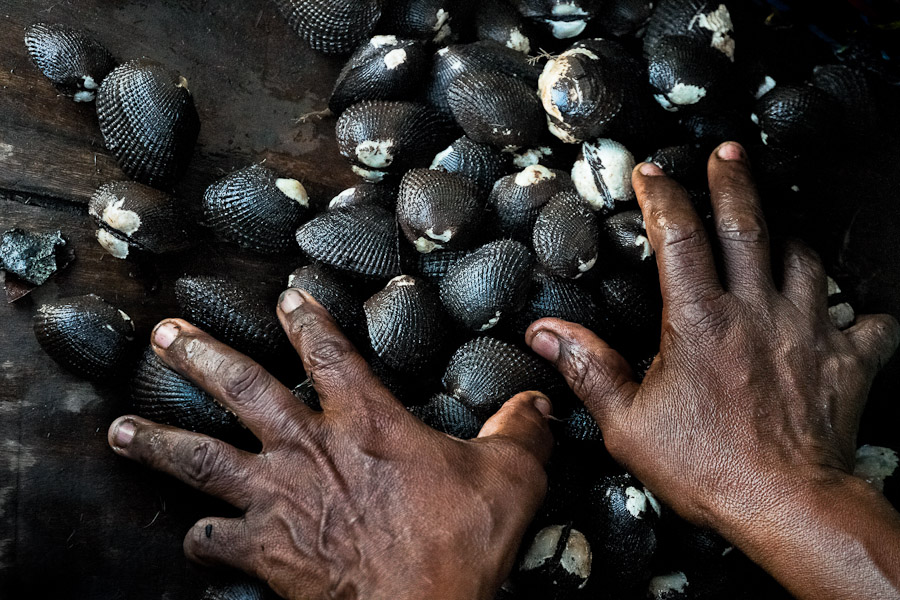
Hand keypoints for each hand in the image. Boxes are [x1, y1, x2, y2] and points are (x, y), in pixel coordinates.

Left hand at [108, 289, 552, 599]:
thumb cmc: (458, 543)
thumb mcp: (511, 477)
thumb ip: (523, 430)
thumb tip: (539, 402)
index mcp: (364, 421)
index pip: (327, 352)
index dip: (305, 320)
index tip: (285, 297)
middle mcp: (309, 449)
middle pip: (241, 389)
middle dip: (200, 356)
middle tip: (164, 333)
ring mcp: (278, 499)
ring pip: (202, 458)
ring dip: (159, 439)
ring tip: (119, 427)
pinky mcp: (266, 550)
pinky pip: (216, 539)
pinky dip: (200, 535)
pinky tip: (188, 532)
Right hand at [526, 142, 899, 599]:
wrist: (787, 505)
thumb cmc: (706, 468)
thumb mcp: (627, 423)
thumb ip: (588, 368)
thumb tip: (545, 334)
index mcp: (700, 319)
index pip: (678, 235)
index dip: (663, 196)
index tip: (651, 173)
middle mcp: (756, 311)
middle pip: (748, 223)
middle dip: (734, 180)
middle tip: (728, 152)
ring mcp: (807, 330)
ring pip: (806, 258)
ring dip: (788, 238)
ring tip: (776, 231)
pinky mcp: (846, 359)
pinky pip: (868, 321)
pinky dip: (859, 313)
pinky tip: (848, 314)